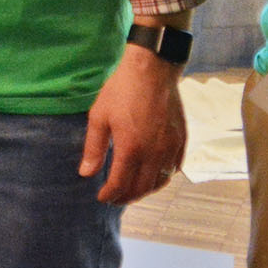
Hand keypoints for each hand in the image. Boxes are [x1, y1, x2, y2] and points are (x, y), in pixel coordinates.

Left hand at [80, 44, 186, 203]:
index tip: (102, 197)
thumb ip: (94, 148)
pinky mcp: (181, 139)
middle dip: (127, 197)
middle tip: (115, 198)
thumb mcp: (99, 116)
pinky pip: (174, 168)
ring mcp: (170, 147)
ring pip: (160, 182)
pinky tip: (153, 174)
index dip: (110, 195)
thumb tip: (86, 174)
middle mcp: (154, 153)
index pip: (120, 184)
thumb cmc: (122, 90)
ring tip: (133, 190)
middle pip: (142, 188)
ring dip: (145, 190)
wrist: (152, 69)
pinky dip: (163, 177)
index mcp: (131, 149)